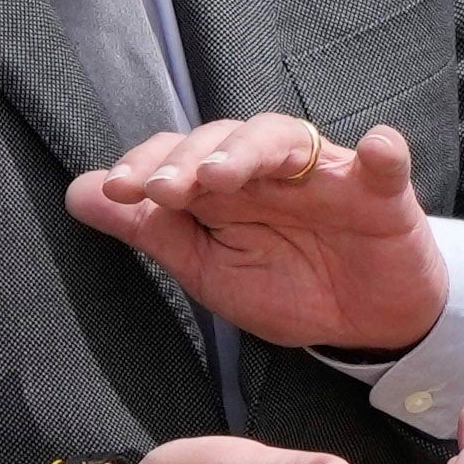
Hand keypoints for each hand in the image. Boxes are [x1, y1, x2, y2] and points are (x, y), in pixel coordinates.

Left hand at [69, 110, 456, 355]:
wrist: (366, 326)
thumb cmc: (289, 288)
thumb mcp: (208, 269)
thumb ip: (152, 231)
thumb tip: (77, 194)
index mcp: (226, 186)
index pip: (178, 154)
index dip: (146, 163)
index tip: (116, 189)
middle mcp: (269, 169)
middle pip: (224, 137)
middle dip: (190, 158)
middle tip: (166, 188)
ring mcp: (324, 176)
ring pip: (284, 137)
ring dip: (250, 149)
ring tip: (222, 175)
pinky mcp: (381, 193)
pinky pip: (385, 163)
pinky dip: (384, 152)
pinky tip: (378, 148)